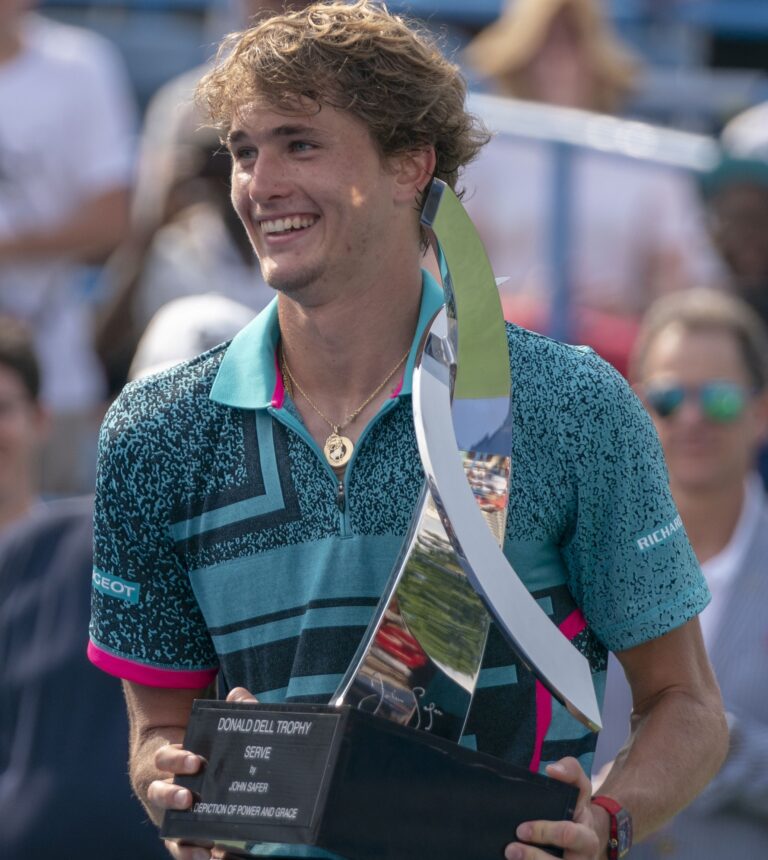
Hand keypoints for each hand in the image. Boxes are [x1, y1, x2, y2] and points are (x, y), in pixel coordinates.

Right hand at [152, 688, 260, 858]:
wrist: (176, 763)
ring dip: (185, 839)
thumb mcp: (207, 725)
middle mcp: (162, 787)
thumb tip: (241, 697)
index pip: (164, 757)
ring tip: (207, 849)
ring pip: (168, 829)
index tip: (197, 760)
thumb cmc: (195, 742)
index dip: (177, 758)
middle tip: (190, 798)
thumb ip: (227, 710)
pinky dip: (193, 855)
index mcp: (166, 758)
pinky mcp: (179, 833)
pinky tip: (213, 859)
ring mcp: (168, 813)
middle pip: (159, 794)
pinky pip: (181, 848)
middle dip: (173, 797)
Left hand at [504, 757, 607, 859]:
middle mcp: (581, 859)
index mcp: (586, 837)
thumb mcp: (580, 787)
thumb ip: (570, 771)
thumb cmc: (578, 808)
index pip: (568, 835)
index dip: (544, 832)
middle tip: (510, 849)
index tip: (521, 829)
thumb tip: (553, 769)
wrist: (586, 837)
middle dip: (533, 858)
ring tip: (510, 857)